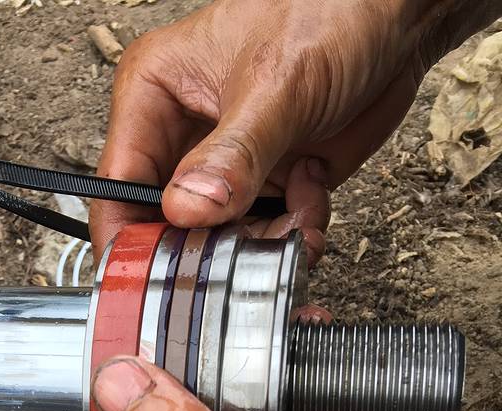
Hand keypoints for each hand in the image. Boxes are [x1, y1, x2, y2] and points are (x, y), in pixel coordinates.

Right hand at [91, 0, 499, 255]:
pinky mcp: (266, 187)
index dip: (129, 240)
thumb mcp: (277, 83)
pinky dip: (291, 235)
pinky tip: (311, 200)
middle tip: (237, 255)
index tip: (152, 278)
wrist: (398, 17)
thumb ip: (233, 154)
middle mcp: (182, 136)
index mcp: (155, 95)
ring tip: (289, 221)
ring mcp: (224, 168)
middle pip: (165, 226)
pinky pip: (265, 237)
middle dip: (204, 250)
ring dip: (255, 246)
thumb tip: (187, 208)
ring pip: (218, 240)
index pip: (118, 186)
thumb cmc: (331, 11)